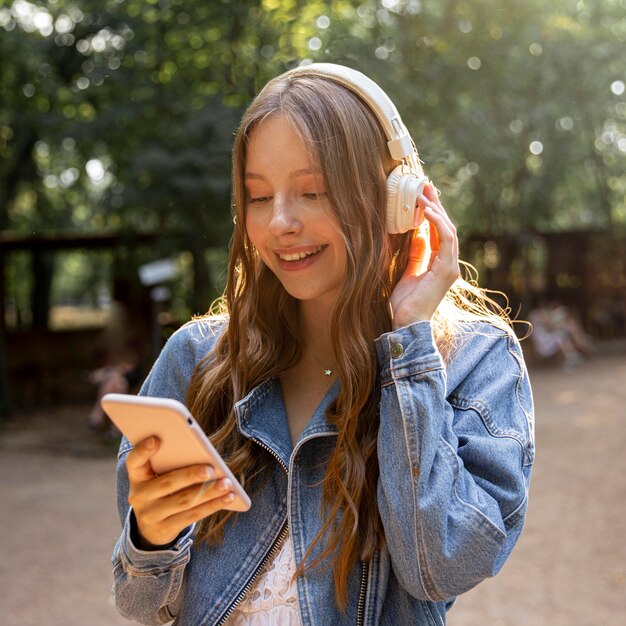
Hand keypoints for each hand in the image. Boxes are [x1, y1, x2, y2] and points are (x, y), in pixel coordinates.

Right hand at [126, 436, 235, 548]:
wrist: (149, 528)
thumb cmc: (160, 490)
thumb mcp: (156, 476)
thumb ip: (169, 463)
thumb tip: (201, 454)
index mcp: (137, 477)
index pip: (134, 461)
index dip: (142, 450)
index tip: (156, 439)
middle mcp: (139, 496)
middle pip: (167, 483)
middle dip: (190, 475)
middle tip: (210, 469)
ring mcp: (151, 515)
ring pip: (184, 501)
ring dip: (209, 491)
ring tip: (227, 483)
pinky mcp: (166, 528)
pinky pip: (193, 515)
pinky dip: (212, 505)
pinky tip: (228, 497)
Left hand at [389, 184, 459, 328]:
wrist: (405, 324)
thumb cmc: (404, 304)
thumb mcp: (408, 272)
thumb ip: (416, 254)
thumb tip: (416, 234)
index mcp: (440, 264)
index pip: (439, 232)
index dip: (432, 213)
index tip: (422, 195)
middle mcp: (449, 264)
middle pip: (446, 227)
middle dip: (436, 205)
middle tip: (425, 185)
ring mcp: (450, 267)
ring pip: (449, 230)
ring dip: (437, 210)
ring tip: (424, 193)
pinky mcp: (447, 270)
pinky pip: (446, 240)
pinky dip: (438, 223)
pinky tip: (427, 211)